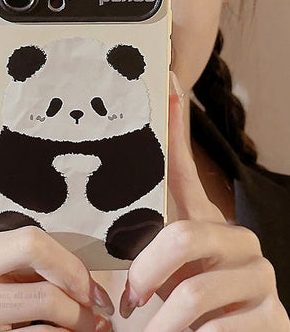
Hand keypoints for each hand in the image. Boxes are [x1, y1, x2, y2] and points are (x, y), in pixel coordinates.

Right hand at [0, 84, 114, 330]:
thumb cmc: (5, 317)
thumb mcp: (10, 277)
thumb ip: (30, 249)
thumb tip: (75, 229)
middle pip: (28, 241)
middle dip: (72, 271)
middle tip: (97, 295)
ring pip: (45, 292)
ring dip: (79, 315)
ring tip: (90, 326)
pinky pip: (46, 330)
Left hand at [118, 71, 289, 330]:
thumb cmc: (177, 309)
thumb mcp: (154, 272)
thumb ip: (140, 241)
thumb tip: (107, 201)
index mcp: (204, 224)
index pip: (183, 165)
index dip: (174, 121)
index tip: (164, 74)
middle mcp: (239, 240)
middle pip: (183, 236)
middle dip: (147, 274)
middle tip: (130, 299)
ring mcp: (262, 278)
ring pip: (194, 290)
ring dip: (162, 321)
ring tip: (149, 331)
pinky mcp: (274, 320)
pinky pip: (218, 327)